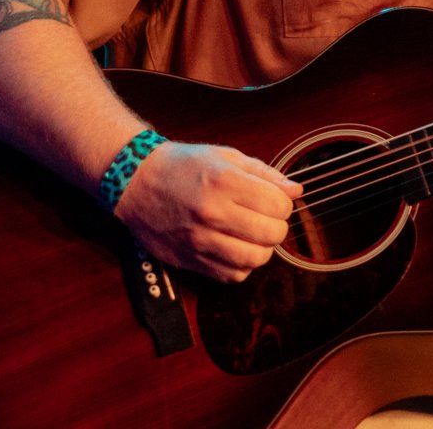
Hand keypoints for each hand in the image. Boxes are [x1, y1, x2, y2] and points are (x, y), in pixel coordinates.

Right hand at [114, 141, 302, 282]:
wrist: (136, 182)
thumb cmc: (183, 166)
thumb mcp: (226, 157)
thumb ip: (265, 174)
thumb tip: (296, 190)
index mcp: (224, 182)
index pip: (278, 205)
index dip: (284, 203)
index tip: (275, 199)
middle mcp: (212, 213)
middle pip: (271, 235)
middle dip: (278, 226)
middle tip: (268, 218)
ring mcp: (199, 240)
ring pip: (254, 260)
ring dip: (262, 249)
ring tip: (253, 235)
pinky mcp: (188, 260)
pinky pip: (231, 275)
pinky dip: (241, 266)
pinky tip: (235, 248)